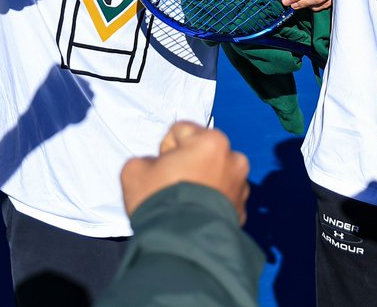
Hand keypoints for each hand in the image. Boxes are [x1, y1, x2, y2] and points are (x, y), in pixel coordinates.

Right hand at [119, 122, 250, 222]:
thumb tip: (155, 168)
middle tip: (171, 187)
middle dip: (188, 166)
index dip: (165, 150)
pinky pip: (222, 199)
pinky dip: (210, 204)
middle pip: (202, 153)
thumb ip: (146, 160)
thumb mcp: (134, 170)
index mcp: (211, 141)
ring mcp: (241, 186)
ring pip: (215, 176)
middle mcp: (233, 159)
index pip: (180, 131)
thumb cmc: (159, 201)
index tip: (160, 169)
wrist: (181, 246)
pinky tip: (195, 216)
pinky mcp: (242, 211)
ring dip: (202, 184)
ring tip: (184, 204)